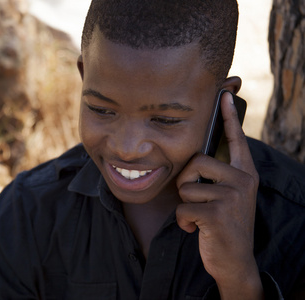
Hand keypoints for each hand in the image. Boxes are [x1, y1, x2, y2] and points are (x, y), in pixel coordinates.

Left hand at [176, 92, 262, 298]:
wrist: (234, 260)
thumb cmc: (223, 224)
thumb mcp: (225, 196)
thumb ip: (216, 176)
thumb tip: (195, 158)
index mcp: (244, 173)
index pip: (236, 139)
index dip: (228, 117)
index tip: (224, 93)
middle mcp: (243, 180)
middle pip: (196, 162)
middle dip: (187, 183)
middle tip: (198, 201)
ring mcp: (233, 196)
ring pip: (186, 187)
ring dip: (185, 206)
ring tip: (200, 217)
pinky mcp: (218, 214)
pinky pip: (183, 208)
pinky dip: (183, 222)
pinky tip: (197, 230)